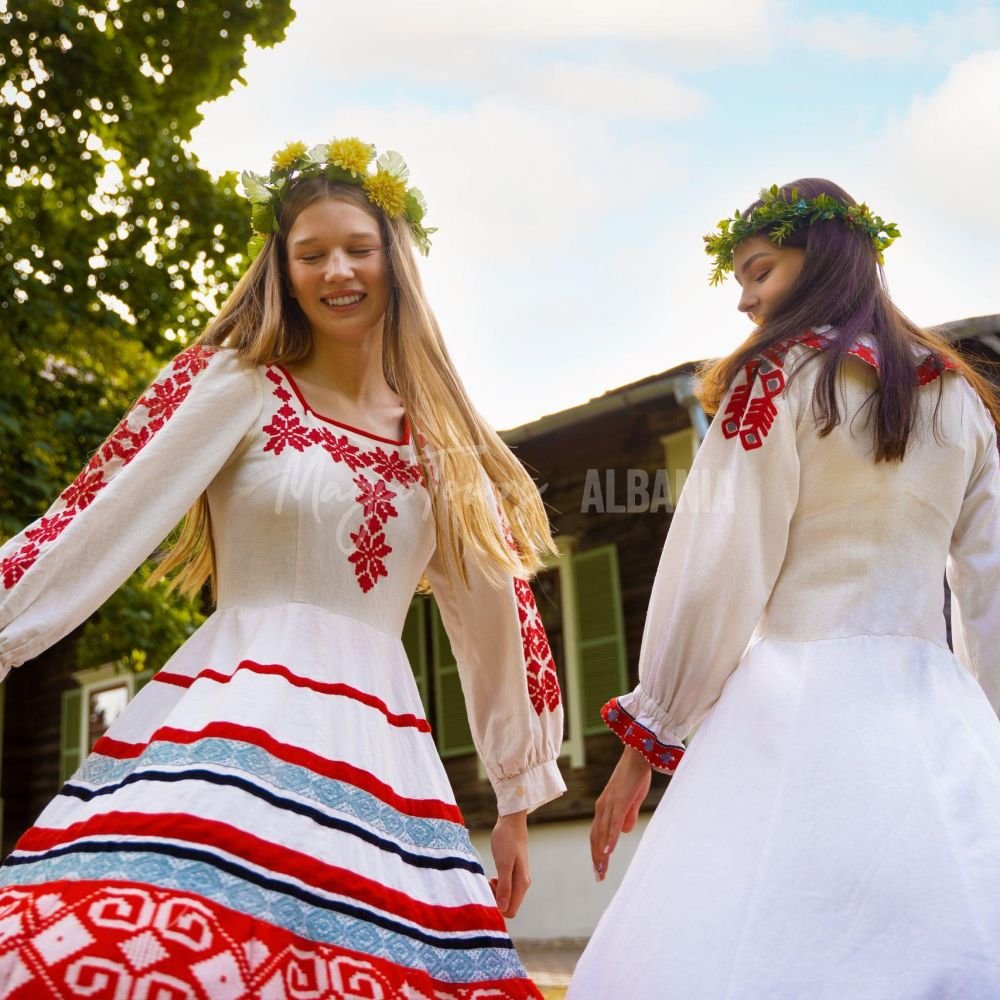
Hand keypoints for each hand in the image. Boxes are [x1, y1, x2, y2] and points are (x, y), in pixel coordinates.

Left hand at [489, 809, 529, 917]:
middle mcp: (523, 883)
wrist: (512, 821)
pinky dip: (496, 886)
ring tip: (487, 879)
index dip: (497, 908)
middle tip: (486, 884)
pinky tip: (491, 877)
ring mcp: (519, 878)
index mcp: (522, 883)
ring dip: (495, 893)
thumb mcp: (503, 863)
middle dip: (495, 900)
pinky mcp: (514, 872)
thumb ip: (504, 886)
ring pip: (506, 897)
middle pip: (509, 905)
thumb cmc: (507, 840)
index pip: (511, 911)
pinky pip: (505, 888)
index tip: (487, 893)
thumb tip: (503, 908)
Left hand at [590, 747, 650, 881]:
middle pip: (596, 837)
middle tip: (599, 876)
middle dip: (597, 858)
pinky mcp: (620, 801)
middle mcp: (602, 807)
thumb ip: (627, 815)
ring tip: (601, 871)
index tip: (599, 869)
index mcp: (605, 807)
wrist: (638, 755)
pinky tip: (608, 852)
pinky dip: (610, 838)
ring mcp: (610, 804)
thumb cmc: (635, 776)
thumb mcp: (631, 800)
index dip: (597, 852)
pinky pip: (613, 823)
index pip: (597, 834)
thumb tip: (625, 832)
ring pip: (602, 833)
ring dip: (601, 854)